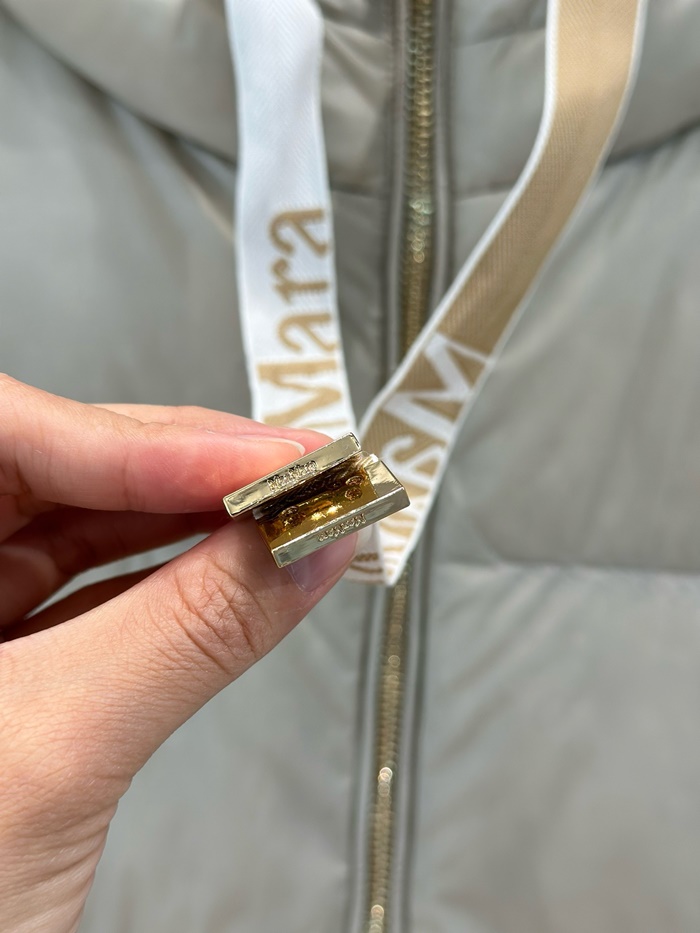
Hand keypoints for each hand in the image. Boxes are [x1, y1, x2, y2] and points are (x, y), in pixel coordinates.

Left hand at [0, 376, 355, 932]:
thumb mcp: (57, 754)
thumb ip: (191, 632)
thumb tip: (299, 545)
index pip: (6, 432)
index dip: (143, 441)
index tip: (264, 461)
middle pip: (51, 464)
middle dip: (182, 468)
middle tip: (292, 476)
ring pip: (79, 523)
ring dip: (190, 517)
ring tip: (282, 514)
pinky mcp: (2, 658)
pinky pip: (92, 590)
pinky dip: (172, 578)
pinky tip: (236, 567)